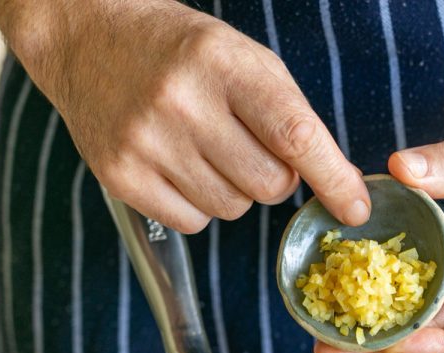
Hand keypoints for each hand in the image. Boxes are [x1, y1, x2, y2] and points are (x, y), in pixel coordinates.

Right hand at [4, 0, 368, 231]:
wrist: (88, 38)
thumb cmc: (181, 53)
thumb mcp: (242, 60)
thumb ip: (290, 117)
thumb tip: (341, 185)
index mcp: (222, 64)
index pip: (294, 135)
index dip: (332, 178)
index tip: (356, 208)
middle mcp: (182, 102)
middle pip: (267, 186)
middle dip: (271, 178)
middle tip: (244, 146)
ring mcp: (146, 142)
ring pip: (232, 209)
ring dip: (232, 190)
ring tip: (203, 149)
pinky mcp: (121, 175)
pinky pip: (193, 223)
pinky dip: (196, 205)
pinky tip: (178, 166)